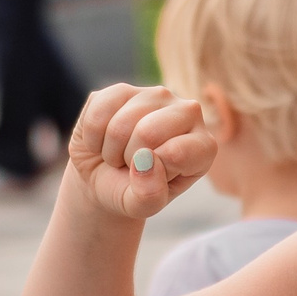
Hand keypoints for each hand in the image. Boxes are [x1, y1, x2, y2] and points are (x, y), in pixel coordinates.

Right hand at [68, 83, 214, 219]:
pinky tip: (103, 141)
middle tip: (132, 166)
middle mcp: (187, 113)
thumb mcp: (142, 205)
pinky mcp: (123, 90)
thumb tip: (145, 161)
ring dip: (111, 150)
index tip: (151, 179)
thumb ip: (149, 195)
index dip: (153, 173)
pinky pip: (100, 111)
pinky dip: (94, 137)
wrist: (103, 178)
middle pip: (149, 132)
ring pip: (121, 123)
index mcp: (202, 145)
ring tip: (119, 156)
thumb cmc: (132, 191)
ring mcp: (156, 96)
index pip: (178, 153)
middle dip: (129, 158)